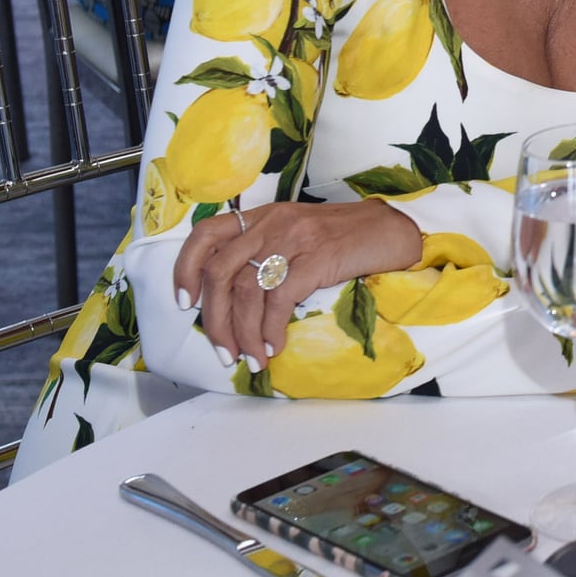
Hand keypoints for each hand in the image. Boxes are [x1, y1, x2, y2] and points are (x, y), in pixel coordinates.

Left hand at [174, 199, 419, 372]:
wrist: (390, 230)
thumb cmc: (343, 238)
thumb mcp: (294, 234)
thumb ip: (264, 253)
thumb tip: (233, 303)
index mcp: (260, 217)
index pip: (205, 234)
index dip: (186, 270)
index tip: (185, 304)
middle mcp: (270, 224)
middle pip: (220, 272)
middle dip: (214, 320)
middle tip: (223, 352)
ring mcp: (293, 239)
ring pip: (246, 291)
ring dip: (243, 334)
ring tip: (251, 360)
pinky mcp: (316, 258)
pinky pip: (279, 300)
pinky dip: (271, 329)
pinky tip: (275, 346)